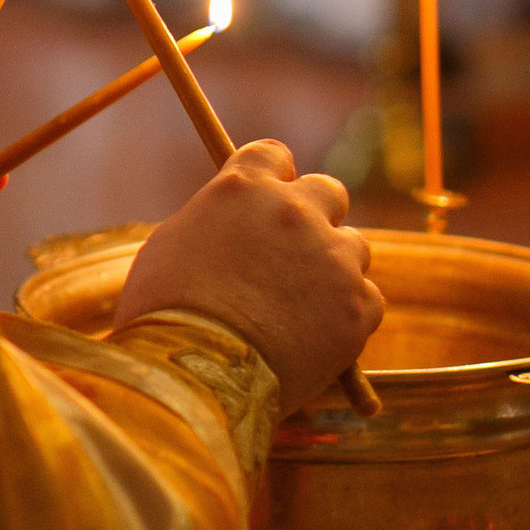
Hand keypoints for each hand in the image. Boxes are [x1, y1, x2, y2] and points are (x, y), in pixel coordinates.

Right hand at [112, 140, 382, 414]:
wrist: (195, 375)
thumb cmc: (162, 317)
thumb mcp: (171, 248)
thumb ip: (214, 224)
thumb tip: (230, 231)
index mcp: (243, 188)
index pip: (273, 154)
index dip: (273, 178)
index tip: (270, 198)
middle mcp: (295, 211)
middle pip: (328, 191)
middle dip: (317, 216)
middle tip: (296, 253)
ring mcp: (332, 257)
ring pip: (352, 249)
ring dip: (332, 270)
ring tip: (298, 311)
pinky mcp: (358, 305)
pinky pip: (367, 301)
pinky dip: (347, 318)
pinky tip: (315, 340)